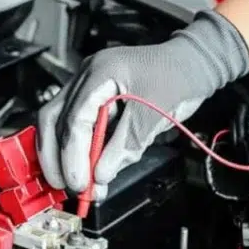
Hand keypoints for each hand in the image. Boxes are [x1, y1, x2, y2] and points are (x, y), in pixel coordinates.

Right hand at [37, 10, 248, 198]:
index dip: (72, 154)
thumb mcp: (154, 114)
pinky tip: (90, 169)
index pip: (74, 118)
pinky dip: (82, 150)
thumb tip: (100, 174)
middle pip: (54, 119)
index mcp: (100, 73)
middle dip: (55, 155)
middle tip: (65, 185)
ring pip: (62, 124)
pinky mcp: (99, 102)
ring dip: (65, 156)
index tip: (79, 181)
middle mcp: (88, 78)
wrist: (193, 63)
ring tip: (78, 184)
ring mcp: (91, 88)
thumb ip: (126, 144)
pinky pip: (81, 128)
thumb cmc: (178, 76)